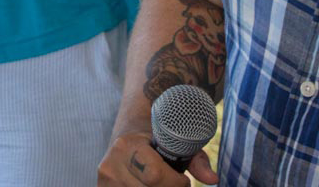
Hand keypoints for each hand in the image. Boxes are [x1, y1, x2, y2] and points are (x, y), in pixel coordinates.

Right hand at [97, 132, 215, 185]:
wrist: (126, 135)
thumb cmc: (155, 139)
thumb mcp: (176, 142)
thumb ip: (196, 160)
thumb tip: (213, 180)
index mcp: (126, 146)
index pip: (155, 175)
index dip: (176, 183)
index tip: (183, 180)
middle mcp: (110, 165)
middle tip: (176, 184)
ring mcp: (105, 182)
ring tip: (163, 184)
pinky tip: (150, 186)